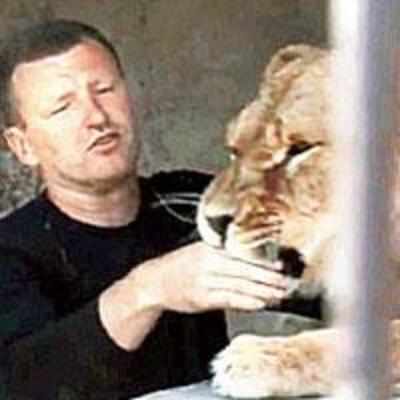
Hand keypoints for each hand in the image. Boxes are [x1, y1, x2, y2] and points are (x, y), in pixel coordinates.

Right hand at [137, 241, 288, 312]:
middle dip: (268, 277)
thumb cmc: (179, 266)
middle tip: (286, 282)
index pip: (241, 254)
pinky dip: (246, 301)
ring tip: (279, 294)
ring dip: (262, 290)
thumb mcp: (198, 251)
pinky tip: (260, 303)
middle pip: (244, 269)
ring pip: (239, 285)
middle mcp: (208, 262)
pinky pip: (229, 299)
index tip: (280, 265)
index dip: (262, 260)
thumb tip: (249, 260)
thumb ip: (221, 253)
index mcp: (209, 247)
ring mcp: (204, 280)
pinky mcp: (201, 297)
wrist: (154, 281)